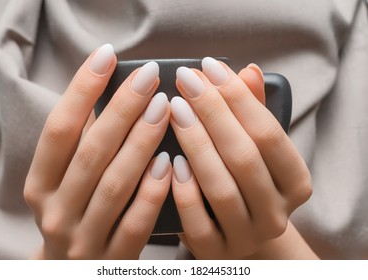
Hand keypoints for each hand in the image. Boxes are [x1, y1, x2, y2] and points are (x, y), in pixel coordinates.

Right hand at [24, 44, 171, 258]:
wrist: (72, 273)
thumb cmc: (75, 212)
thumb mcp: (64, 181)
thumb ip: (82, 145)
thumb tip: (113, 95)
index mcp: (40, 185)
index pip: (59, 129)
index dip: (82, 89)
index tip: (107, 55)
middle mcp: (56, 211)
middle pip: (92, 152)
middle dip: (122, 109)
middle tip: (150, 76)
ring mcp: (83, 238)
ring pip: (115, 184)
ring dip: (141, 142)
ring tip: (164, 108)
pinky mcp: (112, 259)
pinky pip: (137, 222)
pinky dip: (152, 191)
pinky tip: (169, 161)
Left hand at [170, 57, 311, 258]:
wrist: (237, 230)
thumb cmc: (245, 180)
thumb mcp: (256, 148)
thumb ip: (253, 112)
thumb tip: (248, 71)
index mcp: (296, 183)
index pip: (269, 134)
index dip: (238, 98)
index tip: (208, 67)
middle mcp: (276, 213)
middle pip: (244, 158)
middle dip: (212, 113)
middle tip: (185, 81)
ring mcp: (246, 236)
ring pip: (221, 189)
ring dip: (196, 144)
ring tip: (174, 110)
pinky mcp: (215, 252)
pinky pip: (197, 222)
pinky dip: (184, 190)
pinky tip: (171, 160)